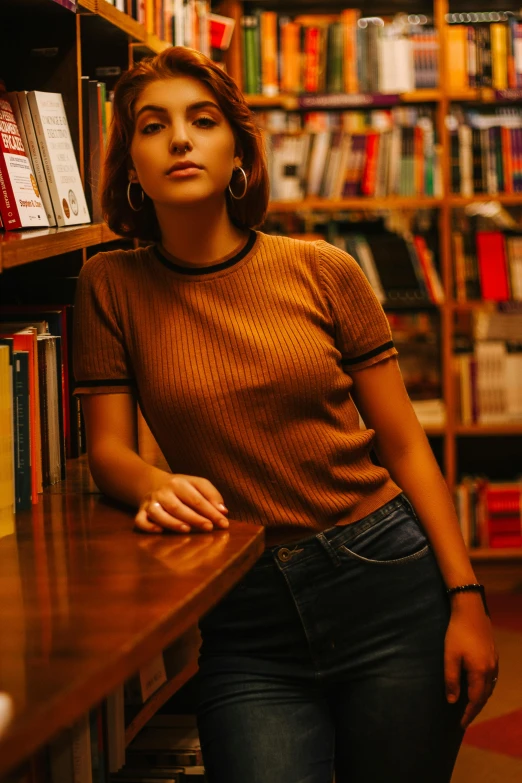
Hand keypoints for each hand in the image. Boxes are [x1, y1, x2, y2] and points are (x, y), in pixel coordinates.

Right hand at [134, 474, 228, 533]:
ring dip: (172, 522)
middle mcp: (163, 492)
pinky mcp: (141, 511)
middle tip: (209, 528)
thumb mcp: (197, 484)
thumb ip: (211, 495)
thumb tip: (224, 511)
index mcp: (179, 483)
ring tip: (187, 530)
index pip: (197, 499)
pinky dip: (148, 526)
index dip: (211, 511)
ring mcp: (151, 502)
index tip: (223, 523)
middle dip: (194, 518)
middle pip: (178, 506)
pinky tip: (159, 531)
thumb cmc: (181, 487)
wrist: (152, 482)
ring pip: (158, 513)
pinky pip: (140, 520)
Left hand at [444, 596, 498, 729]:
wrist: (470, 610)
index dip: (468, 714)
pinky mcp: (493, 654)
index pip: (475, 700)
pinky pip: (491, 677)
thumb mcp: (450, 656)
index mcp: (480, 672)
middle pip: (484, 696)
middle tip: (465, 719)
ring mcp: (494, 661)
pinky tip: (477, 685)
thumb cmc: (457, 633)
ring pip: (489, 687)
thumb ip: (451, 679)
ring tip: (470, 705)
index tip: (461, 725)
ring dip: (480, 698)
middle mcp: (491, 670)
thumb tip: (452, 701)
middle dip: (474, 709)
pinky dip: (484, 687)